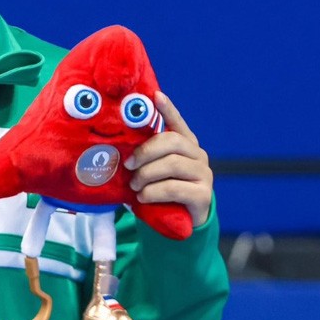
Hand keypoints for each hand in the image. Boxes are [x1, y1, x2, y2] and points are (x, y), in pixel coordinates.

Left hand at [125, 91, 212, 226]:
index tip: (155, 96)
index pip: (176, 122)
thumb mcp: (151, 170)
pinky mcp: (203, 195)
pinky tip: (143, 197)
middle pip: (172, 141)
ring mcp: (203, 174)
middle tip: (128, 165)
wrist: (179, 223)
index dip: (167, 109)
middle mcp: (197, 155)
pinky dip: (154, 192)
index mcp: (184, 144)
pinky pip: (175, 188)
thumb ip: (143, 156)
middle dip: (145, 151)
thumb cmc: (160, 190)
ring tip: (134, 185)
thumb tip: (115, 147)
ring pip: (172, 164)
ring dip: (147, 174)